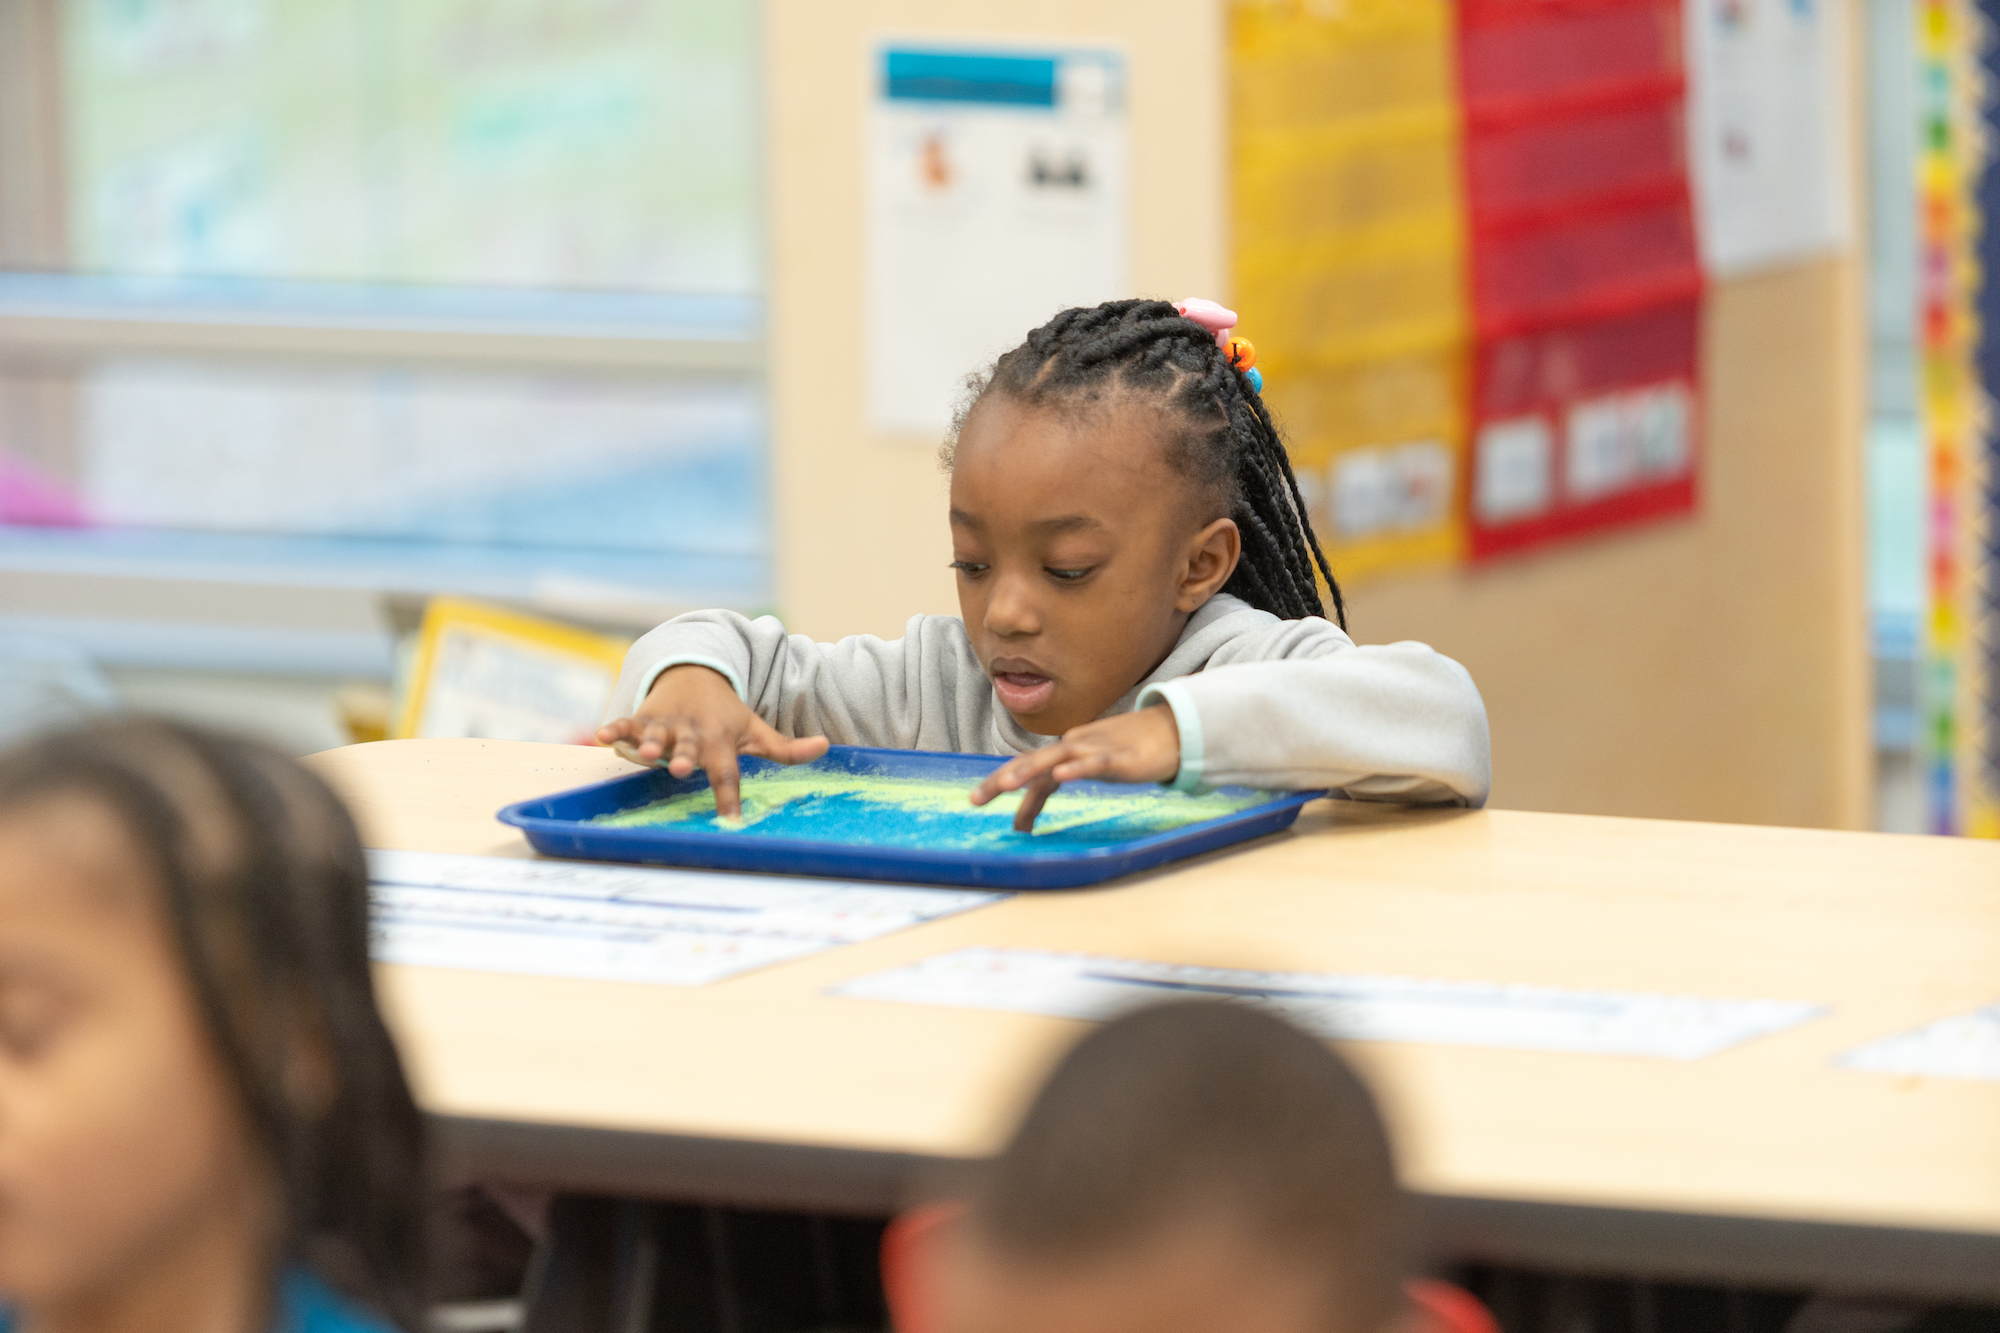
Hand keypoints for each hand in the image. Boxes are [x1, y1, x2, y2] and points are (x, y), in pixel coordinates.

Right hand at [594, 666, 828, 817]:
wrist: (695, 674)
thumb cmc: (726, 716)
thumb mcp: (756, 730)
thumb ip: (787, 749)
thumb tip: (827, 747)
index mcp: (721, 741)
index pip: (728, 774)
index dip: (729, 797)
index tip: (731, 822)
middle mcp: (693, 734)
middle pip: (690, 749)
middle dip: (685, 759)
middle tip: (683, 769)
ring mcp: (667, 724)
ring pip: (658, 735)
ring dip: (650, 743)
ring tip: (645, 752)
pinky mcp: (644, 717)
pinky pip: (627, 723)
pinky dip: (614, 728)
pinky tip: (601, 736)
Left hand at [969, 704, 1180, 832]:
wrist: (1172, 730)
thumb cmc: (1132, 748)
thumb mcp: (1093, 760)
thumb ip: (1068, 771)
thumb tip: (1043, 791)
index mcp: (1067, 747)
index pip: (1028, 764)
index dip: (1001, 781)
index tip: (979, 801)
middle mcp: (1075, 744)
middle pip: (1032, 760)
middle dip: (1002, 779)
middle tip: (975, 799)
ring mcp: (1097, 749)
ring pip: (1057, 758)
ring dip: (1030, 771)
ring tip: (1007, 785)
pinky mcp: (1120, 758)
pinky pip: (1095, 762)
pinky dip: (1078, 768)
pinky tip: (1063, 775)